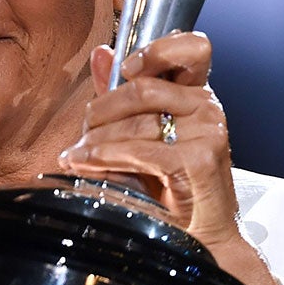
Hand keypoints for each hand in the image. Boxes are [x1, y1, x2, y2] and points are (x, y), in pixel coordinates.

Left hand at [57, 32, 282, 284]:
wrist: (202, 236)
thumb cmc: (173, 186)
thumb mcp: (144, 134)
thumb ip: (122, 93)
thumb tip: (101, 54)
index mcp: (198, 94)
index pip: (193, 48)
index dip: (158, 49)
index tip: (128, 68)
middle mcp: (208, 107)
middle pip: (144, 88)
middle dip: (102, 110)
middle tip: (83, 131)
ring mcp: (208, 131)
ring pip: (137, 120)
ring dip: (96, 139)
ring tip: (75, 155)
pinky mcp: (200, 159)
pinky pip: (140, 150)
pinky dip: (105, 157)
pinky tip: (86, 164)